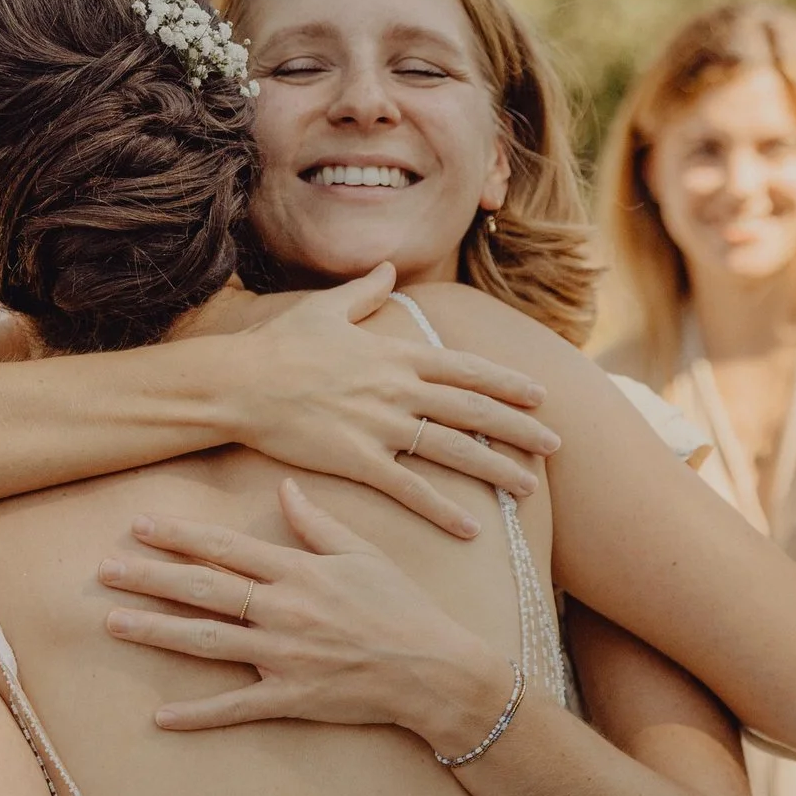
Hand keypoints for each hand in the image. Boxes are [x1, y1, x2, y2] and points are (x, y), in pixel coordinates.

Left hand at [100, 478, 516, 755]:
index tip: (139, 526)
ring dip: (156, 631)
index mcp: (299, 571)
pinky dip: (197, 716)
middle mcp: (284, 610)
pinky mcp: (292, 698)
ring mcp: (284, 656)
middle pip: (204, 589)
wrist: (437, 669)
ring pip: (207, 641)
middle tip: (103, 570)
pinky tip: (159, 717)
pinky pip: (236, 708)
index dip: (180, 536)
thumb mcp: (364, 553)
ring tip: (112, 622)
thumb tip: (284, 488)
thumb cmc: (403, 606)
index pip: (226, 548)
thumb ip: (317, 523)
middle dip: (150, 577)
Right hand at [213, 264, 557, 539]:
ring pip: (453, 449)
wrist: (239, 382)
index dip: (506, 382)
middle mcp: (398, 389)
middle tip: (556, 445)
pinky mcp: (357, 459)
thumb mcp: (326, 308)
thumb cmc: (279, 345)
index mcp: (395, 354)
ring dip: (496, 469)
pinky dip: (443, 509)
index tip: (539, 395)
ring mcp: (380, 426)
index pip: (466, 368)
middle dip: (520, 428)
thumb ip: (365, 291)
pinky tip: (471, 528)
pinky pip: (410, 488)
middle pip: (474, 410)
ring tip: (529, 488)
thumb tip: (388, 267)